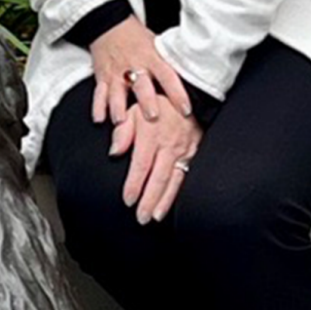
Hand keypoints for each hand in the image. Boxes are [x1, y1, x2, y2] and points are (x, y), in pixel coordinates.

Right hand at [88, 15, 191, 124]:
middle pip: (141, 85)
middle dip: (146, 101)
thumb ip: (168, 64)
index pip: (168, 76)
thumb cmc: (135, 37)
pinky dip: (98, 106)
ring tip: (120, 121)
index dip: (177, 93)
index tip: (186, 109)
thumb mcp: (156, 45)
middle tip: (152, 117)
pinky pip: (99, 93)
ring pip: (117, 91)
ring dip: (118, 107)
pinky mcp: (102, 77)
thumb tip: (192, 81)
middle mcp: (134, 66)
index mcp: (151, 58)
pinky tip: (99, 118)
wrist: (108, 24)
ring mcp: (116, 73)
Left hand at [109, 94, 201, 224]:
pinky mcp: (197, 151)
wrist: (185, 92)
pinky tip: (173, 202)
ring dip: (165, 201)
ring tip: (155, 216)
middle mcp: (170, 144)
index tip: (128, 200)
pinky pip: (189, 175)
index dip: (135, 185)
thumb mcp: (133, 110)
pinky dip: (181, 191)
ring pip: (175, 180)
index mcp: (152, 134)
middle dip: (149, 200)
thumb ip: (123, 131)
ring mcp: (186, 149)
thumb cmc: (154, 102)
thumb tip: (114, 152)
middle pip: (159, 177)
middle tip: (141, 218)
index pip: (142, 165)